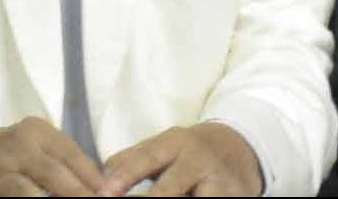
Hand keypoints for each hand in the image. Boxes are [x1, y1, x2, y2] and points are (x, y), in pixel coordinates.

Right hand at [0, 116, 109, 195]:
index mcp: (36, 130)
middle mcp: (17, 145)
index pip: (73, 155)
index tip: (111, 195)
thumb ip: (62, 161)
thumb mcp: (34, 146)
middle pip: (56, 175)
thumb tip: (100, 186)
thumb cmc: (7, 155)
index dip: (94, 179)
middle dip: (80, 194)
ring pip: (30, 193)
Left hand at [97, 120, 262, 195]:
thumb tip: (97, 183)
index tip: (105, 192)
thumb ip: (129, 162)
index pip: (147, 158)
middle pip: (173, 185)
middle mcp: (200, 160)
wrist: (241, 149)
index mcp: (176, 143)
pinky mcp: (237, 197)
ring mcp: (221, 181)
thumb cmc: (186, 155)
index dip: (126, 176)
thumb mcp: (160, 148)